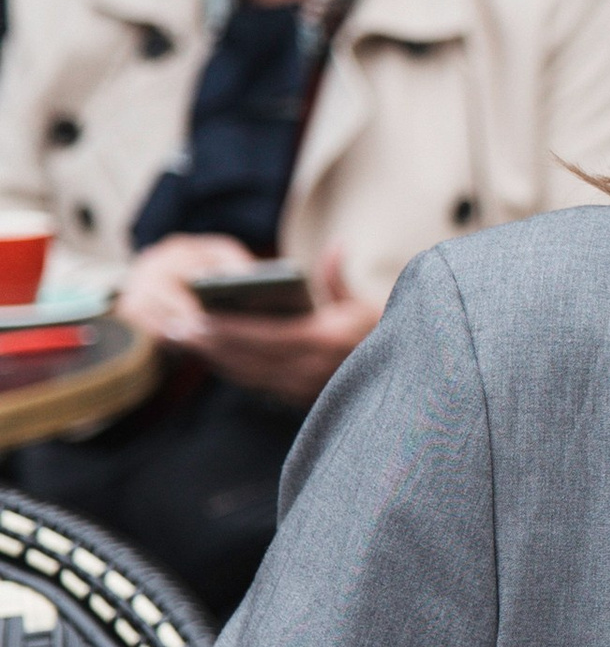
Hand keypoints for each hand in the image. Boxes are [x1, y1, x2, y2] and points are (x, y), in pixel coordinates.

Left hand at [129, 241, 378, 406]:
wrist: (399, 380)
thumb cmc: (379, 333)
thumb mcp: (361, 303)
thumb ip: (337, 277)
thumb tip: (335, 246)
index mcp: (321, 341)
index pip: (260, 337)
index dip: (224, 330)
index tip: (193, 320)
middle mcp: (308, 370)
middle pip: (244, 359)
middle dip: (207, 346)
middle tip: (173, 331)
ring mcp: (302, 389)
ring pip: (246, 376)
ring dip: (212, 360)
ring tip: (185, 343)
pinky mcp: (298, 400)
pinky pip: (256, 385)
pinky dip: (231, 371)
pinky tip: (212, 357)